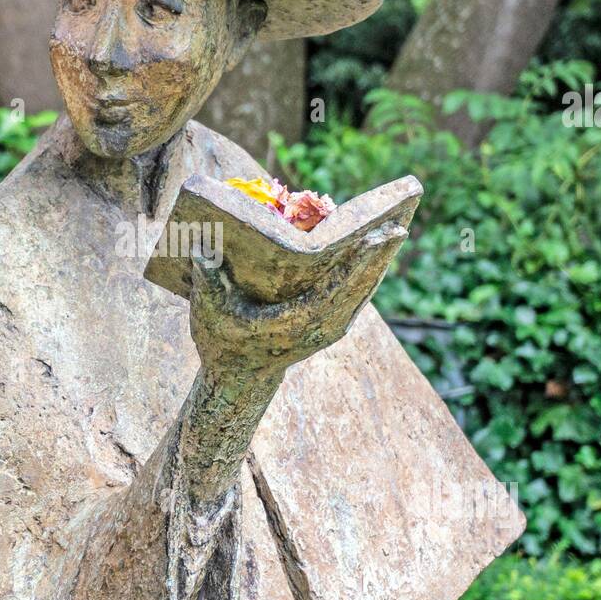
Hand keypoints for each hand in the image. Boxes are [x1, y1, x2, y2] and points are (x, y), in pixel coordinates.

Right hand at [187, 233, 392, 381]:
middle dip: (378, 256)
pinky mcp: (333, 324)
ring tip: (395, 228)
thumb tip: (201, 248)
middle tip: (398, 223)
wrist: (237, 377)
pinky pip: (357, 294)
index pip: (334, 290)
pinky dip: (369, 272)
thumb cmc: (222, 341)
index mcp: (295, 324)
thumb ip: (209, 281)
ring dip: (380, 261)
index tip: (374, 237)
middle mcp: (319, 328)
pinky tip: (378, 250)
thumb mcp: (209, 312)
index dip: (356, 263)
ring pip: (363, 291)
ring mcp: (330, 328)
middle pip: (358, 288)